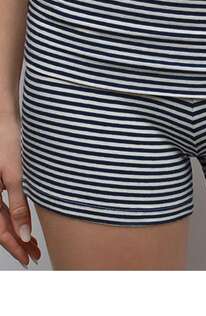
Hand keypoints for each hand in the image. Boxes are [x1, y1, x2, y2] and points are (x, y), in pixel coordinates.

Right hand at [0, 113, 40, 267]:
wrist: (4, 118)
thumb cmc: (8, 139)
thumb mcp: (17, 175)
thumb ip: (19, 205)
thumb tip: (23, 234)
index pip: (0, 231)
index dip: (14, 247)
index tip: (28, 258)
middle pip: (0, 226)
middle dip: (17, 243)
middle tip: (33, 255)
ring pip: (1, 217)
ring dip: (16, 232)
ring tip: (32, 244)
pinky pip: (2, 205)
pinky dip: (15, 216)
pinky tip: (24, 222)